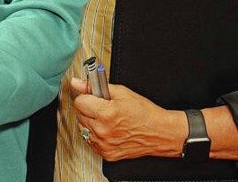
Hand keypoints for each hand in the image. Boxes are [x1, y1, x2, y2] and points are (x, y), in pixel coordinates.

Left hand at [71, 77, 185, 160]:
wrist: (160, 133)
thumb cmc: (144, 113)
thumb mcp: (121, 92)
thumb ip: (95, 87)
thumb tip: (77, 83)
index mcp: (105, 114)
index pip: (79, 102)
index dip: (86, 96)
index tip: (93, 96)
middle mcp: (102, 131)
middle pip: (79, 115)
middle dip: (88, 108)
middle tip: (103, 107)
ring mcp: (104, 145)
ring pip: (83, 128)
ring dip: (90, 122)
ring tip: (106, 119)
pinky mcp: (107, 154)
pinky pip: (91, 142)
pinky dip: (96, 135)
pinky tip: (108, 130)